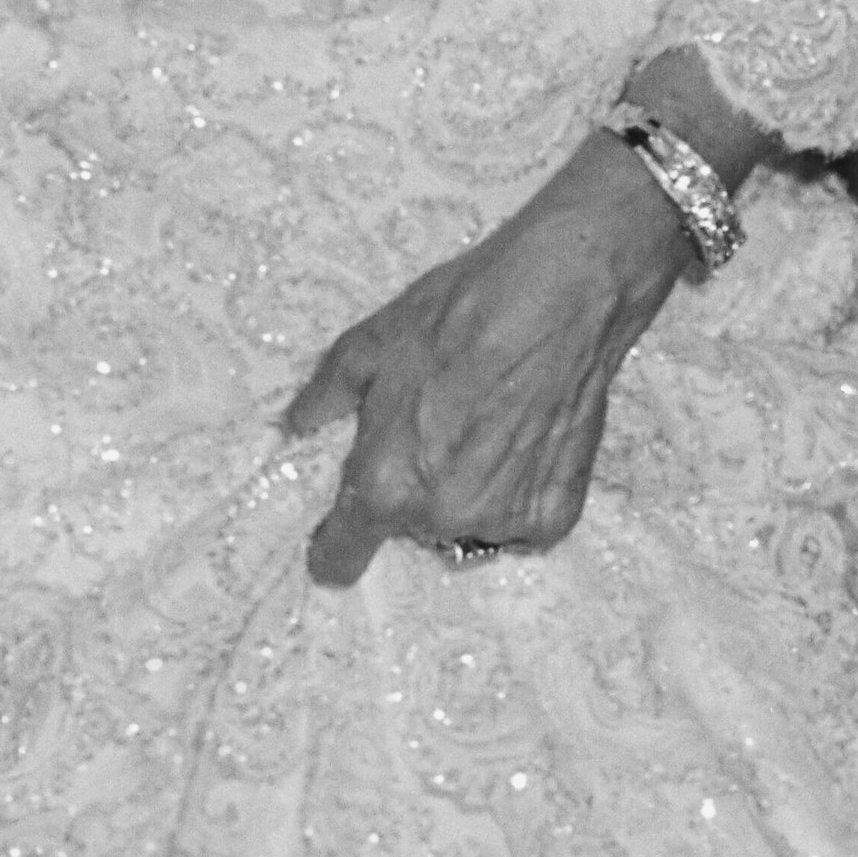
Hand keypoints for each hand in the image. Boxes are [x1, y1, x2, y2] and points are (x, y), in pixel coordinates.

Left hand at [286, 136, 699, 586]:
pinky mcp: (553, 516)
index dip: (335, 546)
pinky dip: (517, 493)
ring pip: (466, 527)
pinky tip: (523, 439)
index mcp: (384, 484)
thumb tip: (300, 422)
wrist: (557, 299)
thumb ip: (326, 394)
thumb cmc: (460, 314)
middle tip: (436, 430)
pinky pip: (519, 525)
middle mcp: (441, 516)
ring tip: (485, 427)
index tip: (339, 535)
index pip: (342, 557)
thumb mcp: (371, 343)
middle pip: (409, 531)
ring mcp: (502, 521)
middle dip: (412, 493)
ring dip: (466, 495)